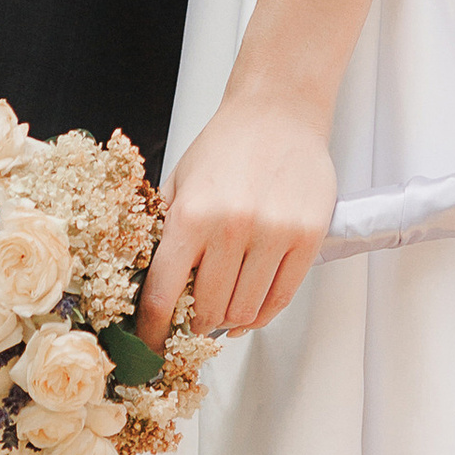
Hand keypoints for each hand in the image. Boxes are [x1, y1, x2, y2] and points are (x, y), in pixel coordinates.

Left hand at [138, 86, 338, 345]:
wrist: (278, 110)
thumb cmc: (226, 144)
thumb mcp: (179, 181)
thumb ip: (163, 231)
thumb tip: (147, 285)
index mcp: (191, 214)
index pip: (164, 294)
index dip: (154, 329)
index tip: (152, 344)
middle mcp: (231, 227)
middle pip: (208, 310)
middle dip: (195, 324)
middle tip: (192, 322)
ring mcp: (273, 234)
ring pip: (245, 311)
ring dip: (230, 320)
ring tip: (222, 311)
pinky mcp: (307, 238)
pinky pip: (281, 299)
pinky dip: (262, 315)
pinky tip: (249, 311)